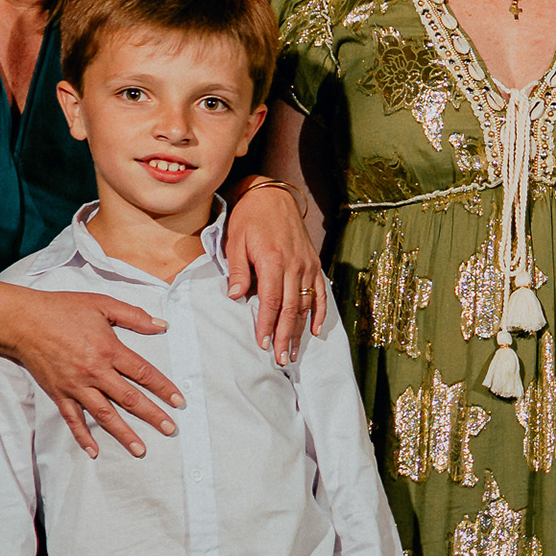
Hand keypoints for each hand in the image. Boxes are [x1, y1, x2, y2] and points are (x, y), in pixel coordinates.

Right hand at [13, 289, 179, 456]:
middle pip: (129, 399)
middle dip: (152, 416)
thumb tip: (162, 325)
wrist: (22, 321)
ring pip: (104, 415)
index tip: (179, 402)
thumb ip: (133, 316)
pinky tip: (94, 451)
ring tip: (140, 450)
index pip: (143, 373)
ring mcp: (75, 386)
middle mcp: (94, 372)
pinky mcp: (58, 394)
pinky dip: (82, 436)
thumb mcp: (102, 304)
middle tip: (170, 430)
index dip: (163, 388)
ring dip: (123, 434)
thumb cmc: (63, 309)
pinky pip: (72, 419)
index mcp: (108, 350)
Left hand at [225, 179, 329, 361]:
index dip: (268, 324)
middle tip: (282, 359)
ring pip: (305, 304)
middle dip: (287, 336)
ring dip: (300, 330)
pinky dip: (319, 312)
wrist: (273, 196)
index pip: (271, 301)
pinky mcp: (313, 263)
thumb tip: (236, 296)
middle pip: (291, 308)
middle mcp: (293, 265)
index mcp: (272, 260)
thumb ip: (238, 270)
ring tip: (294, 351)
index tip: (264, 344)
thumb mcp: (235, 240)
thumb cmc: (249, 218)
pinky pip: (319, 292)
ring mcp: (306, 265)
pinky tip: (316, 330)